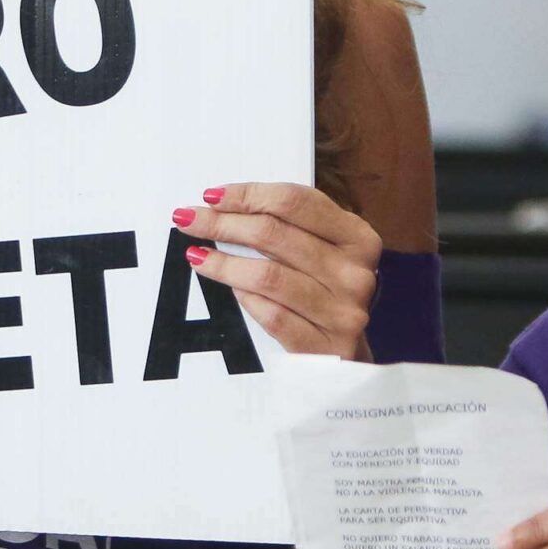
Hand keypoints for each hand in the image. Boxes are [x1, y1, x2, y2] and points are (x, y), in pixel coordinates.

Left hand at [175, 182, 381, 357]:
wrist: (348, 354)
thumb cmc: (328, 292)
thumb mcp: (326, 251)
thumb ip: (291, 224)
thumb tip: (224, 203)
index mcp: (358, 238)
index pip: (294, 201)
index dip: (247, 194)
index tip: (211, 195)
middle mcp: (355, 273)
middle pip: (273, 234)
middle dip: (222, 223)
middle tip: (189, 220)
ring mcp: (342, 312)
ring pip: (267, 276)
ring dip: (223, 263)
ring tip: (196, 255)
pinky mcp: (323, 347)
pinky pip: (272, 315)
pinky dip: (245, 299)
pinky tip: (230, 290)